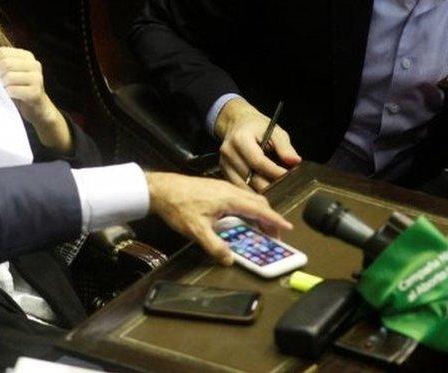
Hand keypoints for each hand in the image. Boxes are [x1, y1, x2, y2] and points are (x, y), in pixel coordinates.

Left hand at [0, 47, 71, 152]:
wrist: (36, 107)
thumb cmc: (19, 88)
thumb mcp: (7, 73)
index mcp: (27, 56)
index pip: (3, 52)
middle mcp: (34, 64)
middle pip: (6, 63)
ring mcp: (37, 78)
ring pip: (9, 77)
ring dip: (1, 85)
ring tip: (2, 89)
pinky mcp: (36, 92)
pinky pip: (13, 90)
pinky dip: (7, 94)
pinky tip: (9, 96)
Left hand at [145, 171, 292, 264]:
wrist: (161, 189)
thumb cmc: (178, 205)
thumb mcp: (196, 230)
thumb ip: (215, 246)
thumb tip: (230, 259)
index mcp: (230, 198)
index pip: (259, 210)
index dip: (275, 220)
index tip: (287, 228)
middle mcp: (230, 190)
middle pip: (258, 204)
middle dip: (269, 219)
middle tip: (274, 235)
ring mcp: (223, 188)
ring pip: (249, 200)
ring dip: (259, 213)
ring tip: (261, 228)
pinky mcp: (216, 189)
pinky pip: (240, 198)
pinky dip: (248, 208)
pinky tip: (241, 218)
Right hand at [214, 98, 300, 192]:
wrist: (238, 124)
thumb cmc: (257, 127)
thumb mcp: (275, 131)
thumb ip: (285, 147)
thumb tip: (295, 161)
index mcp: (240, 138)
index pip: (258, 161)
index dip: (274, 171)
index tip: (288, 177)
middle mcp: (229, 152)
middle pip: (250, 177)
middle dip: (270, 185)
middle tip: (286, 188)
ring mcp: (224, 163)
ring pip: (244, 186)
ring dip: (262, 192)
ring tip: (277, 192)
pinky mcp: (224, 172)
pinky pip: (239, 187)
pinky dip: (253, 192)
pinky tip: (265, 192)